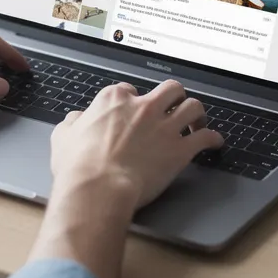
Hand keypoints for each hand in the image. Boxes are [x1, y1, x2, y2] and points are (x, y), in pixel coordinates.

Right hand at [50, 81, 223, 209]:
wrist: (98, 187)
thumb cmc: (79, 166)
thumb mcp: (63, 137)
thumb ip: (73, 123)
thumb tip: (78, 119)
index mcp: (114, 100)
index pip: (130, 91)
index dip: (134, 101)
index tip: (135, 111)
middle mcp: (143, 107)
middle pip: (170, 90)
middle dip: (174, 97)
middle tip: (174, 108)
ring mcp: (164, 127)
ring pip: (192, 107)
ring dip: (197, 114)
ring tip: (197, 121)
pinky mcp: (179, 150)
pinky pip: (205, 138)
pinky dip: (212, 139)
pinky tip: (214, 143)